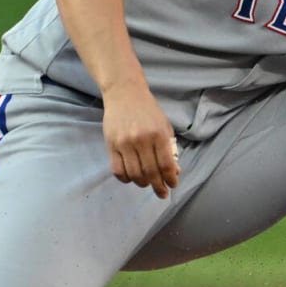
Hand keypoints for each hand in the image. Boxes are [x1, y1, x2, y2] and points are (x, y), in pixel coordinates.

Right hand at [101, 82, 179, 198]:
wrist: (125, 94)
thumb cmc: (148, 110)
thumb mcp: (164, 126)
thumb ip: (169, 148)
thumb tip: (174, 172)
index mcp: (158, 135)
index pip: (166, 164)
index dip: (170, 179)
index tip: (172, 185)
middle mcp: (142, 140)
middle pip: (150, 172)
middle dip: (158, 187)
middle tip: (162, 193)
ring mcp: (125, 144)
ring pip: (134, 174)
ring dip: (142, 184)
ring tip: (147, 184)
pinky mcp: (111, 145)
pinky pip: (118, 170)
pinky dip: (126, 179)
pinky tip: (132, 178)